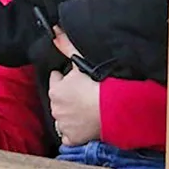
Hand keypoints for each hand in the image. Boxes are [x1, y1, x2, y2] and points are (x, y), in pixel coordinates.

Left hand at [48, 27, 101, 145]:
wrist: (113, 109)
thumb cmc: (97, 86)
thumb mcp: (81, 63)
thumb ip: (67, 47)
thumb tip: (55, 31)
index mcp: (55, 89)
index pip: (55, 80)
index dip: (63, 78)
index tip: (72, 80)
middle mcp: (55, 107)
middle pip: (58, 99)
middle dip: (66, 96)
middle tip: (80, 95)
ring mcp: (63, 124)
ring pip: (62, 117)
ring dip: (69, 114)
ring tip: (82, 110)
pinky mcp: (72, 137)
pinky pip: (68, 136)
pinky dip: (73, 132)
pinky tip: (81, 126)